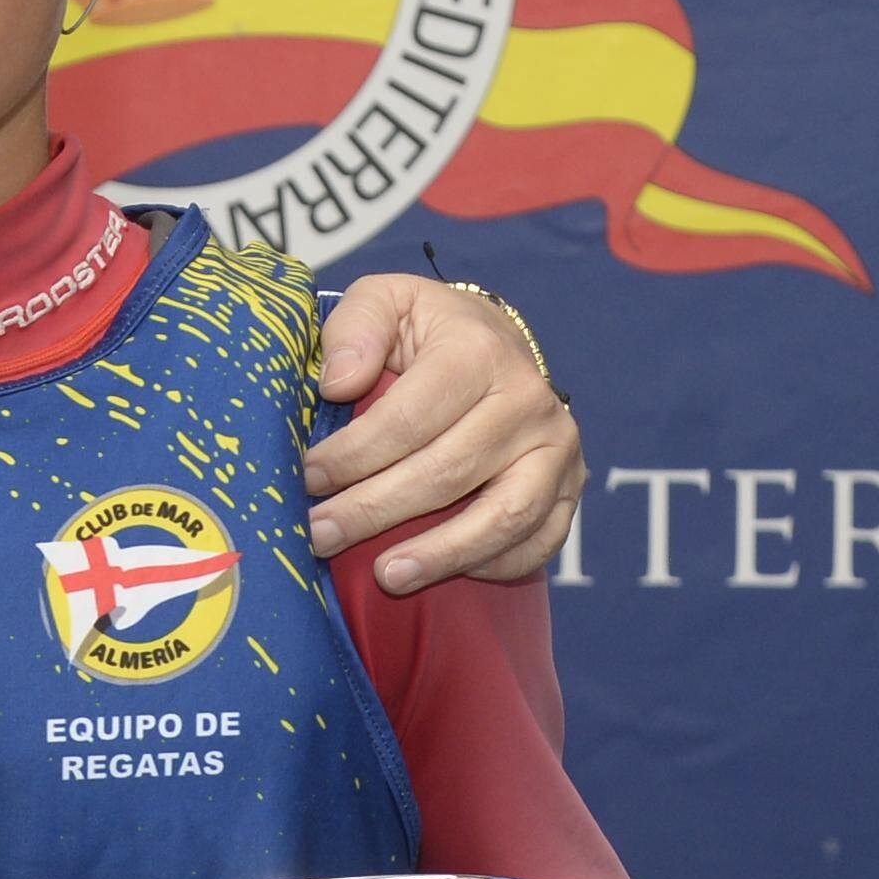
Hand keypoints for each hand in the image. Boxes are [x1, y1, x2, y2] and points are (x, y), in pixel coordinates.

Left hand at [306, 277, 580, 593]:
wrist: (495, 345)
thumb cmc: (428, 332)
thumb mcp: (385, 301)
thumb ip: (355, 328)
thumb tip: (338, 383)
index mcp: (478, 351)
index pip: (410, 417)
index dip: (353, 456)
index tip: (308, 480)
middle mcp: (527, 400)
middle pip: (447, 472)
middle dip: (375, 511)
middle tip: (320, 536)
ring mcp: (556, 448)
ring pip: (503, 517)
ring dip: (440, 555)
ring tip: (385, 576)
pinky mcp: (570, 488)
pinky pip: (538, 543)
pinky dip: (492, 565)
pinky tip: (443, 574)